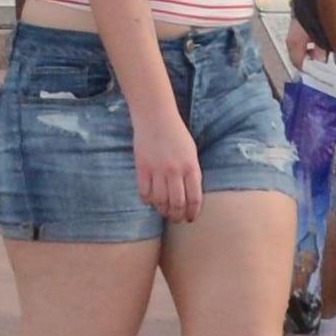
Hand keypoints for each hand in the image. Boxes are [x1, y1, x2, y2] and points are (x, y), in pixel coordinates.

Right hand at [133, 105, 202, 224]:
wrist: (155, 116)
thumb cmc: (176, 134)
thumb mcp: (191, 153)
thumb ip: (192, 173)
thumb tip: (190, 197)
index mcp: (191, 167)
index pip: (194, 199)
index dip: (192, 213)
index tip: (190, 219)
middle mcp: (175, 171)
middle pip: (177, 204)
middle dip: (177, 216)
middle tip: (175, 219)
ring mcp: (157, 170)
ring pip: (160, 201)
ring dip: (162, 210)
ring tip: (163, 212)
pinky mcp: (142, 167)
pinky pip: (144, 192)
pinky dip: (147, 200)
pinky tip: (150, 200)